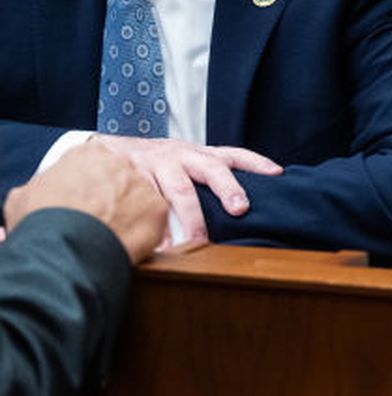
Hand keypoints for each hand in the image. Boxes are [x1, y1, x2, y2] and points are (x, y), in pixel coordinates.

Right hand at [4, 141, 167, 262]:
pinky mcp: (158, 208)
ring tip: (116, 235)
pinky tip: (130, 246)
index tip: (87, 199)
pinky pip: (154, 221)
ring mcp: (143, 182)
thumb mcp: (25, 196)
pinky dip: (144, 234)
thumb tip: (40, 196)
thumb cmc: (41, 220)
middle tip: (103, 218)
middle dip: (115, 196)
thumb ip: (42, 187)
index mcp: (89, 153)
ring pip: (140, 199)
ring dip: (131, 215)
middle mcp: (121, 161)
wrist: (63, 244)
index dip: (91, 184)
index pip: (96, 162)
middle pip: (123, 178)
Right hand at [95, 135, 281, 245]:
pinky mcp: (133, 178)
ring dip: (190, 218)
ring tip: (197, 242)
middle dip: (227, 188)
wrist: (110, 150)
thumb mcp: (186, 163)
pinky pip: (145, 203)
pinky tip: (159, 245)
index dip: (256, 163)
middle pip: (210, 169)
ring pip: (178, 190)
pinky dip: (152, 226)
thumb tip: (242, 205)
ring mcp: (157, 166)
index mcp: (199, 154)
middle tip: (240, 209)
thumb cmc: (159, 164)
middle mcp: (181, 156)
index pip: (235, 154)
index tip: (277, 174)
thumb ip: (210, 177)